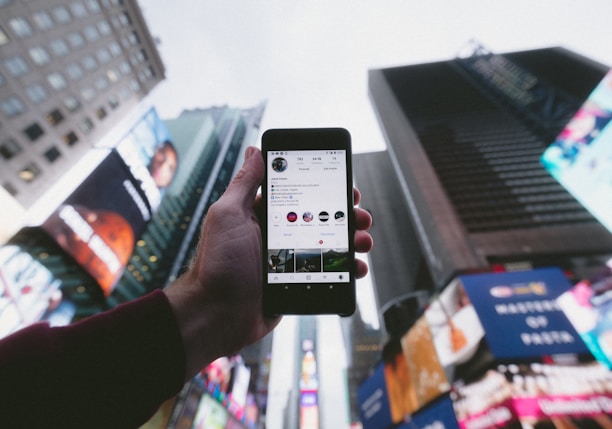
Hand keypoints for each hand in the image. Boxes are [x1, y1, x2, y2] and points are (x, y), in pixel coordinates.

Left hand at [164, 146, 372, 378]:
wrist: (216, 315)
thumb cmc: (217, 264)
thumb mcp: (228, 215)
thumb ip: (245, 184)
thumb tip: (255, 150)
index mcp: (263, 216)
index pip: (301, 195)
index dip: (326, 189)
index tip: (345, 186)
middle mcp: (279, 236)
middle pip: (322, 219)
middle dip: (346, 215)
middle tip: (361, 216)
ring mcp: (291, 261)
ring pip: (330, 246)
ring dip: (352, 241)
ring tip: (363, 241)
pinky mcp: (299, 284)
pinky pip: (329, 274)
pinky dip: (346, 270)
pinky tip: (356, 268)